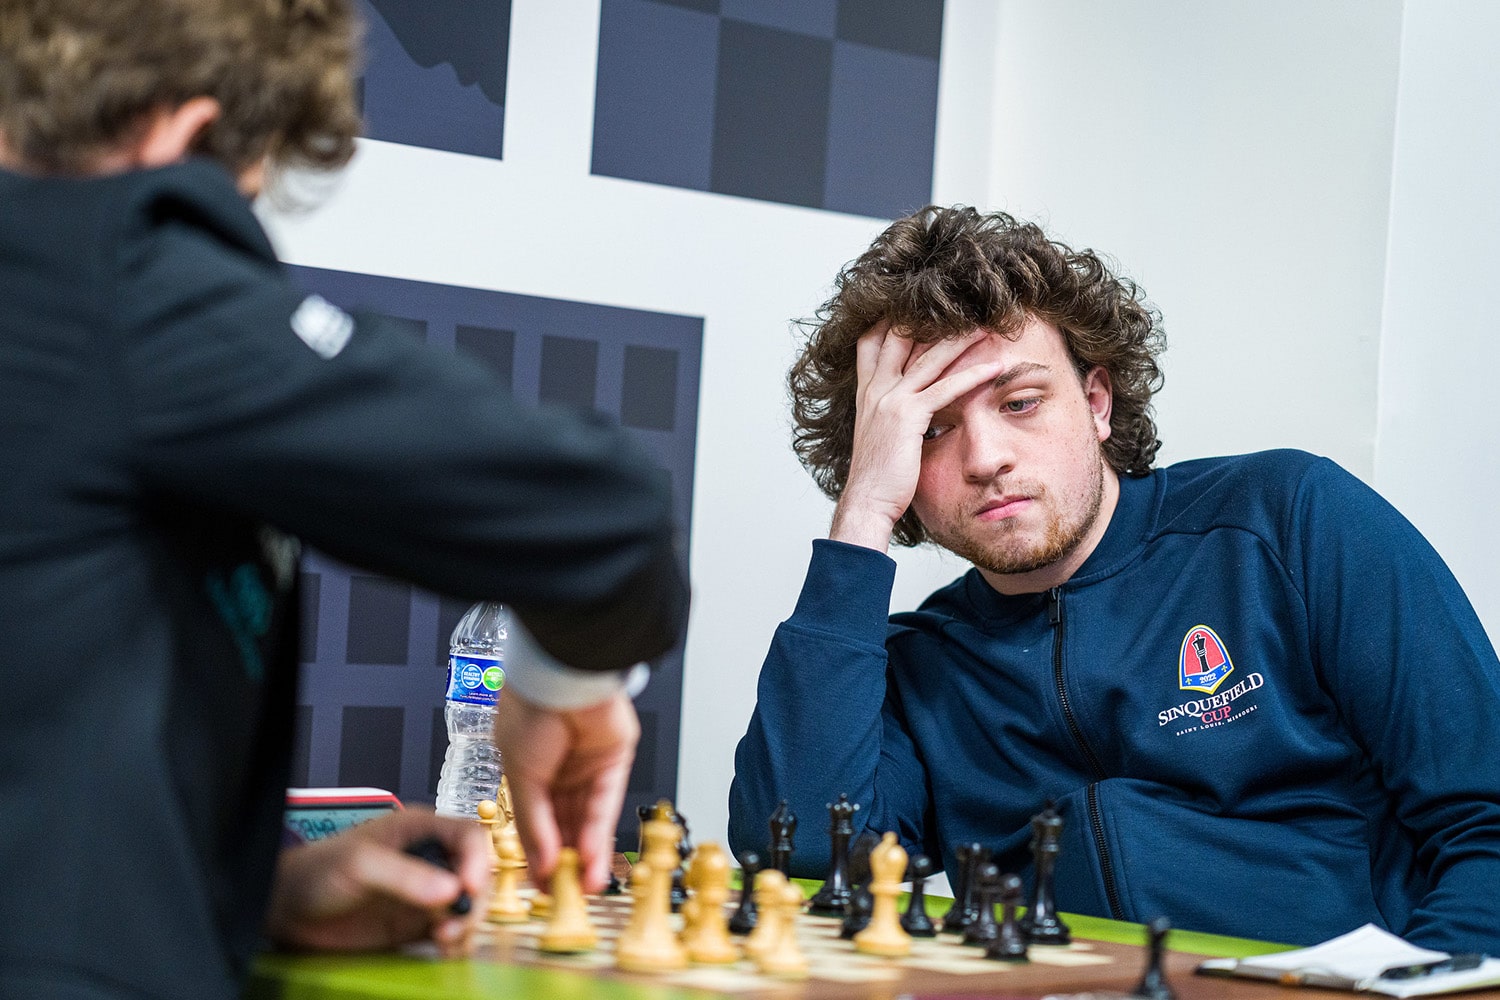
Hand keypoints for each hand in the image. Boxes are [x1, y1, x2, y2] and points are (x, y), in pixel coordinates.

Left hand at [263, 807, 488, 956]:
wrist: (288, 910)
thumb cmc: (317, 871)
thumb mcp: (361, 864)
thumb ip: (405, 875)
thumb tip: (452, 890)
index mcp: (419, 830)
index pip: (467, 836)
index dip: (477, 860)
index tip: (470, 887)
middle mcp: (428, 859)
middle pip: (475, 873)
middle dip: (474, 898)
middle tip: (458, 921)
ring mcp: (424, 893)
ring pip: (467, 905)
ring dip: (466, 922)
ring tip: (447, 938)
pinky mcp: (415, 924)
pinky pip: (449, 931)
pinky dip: (454, 941)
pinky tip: (443, 946)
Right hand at [493, 688, 637, 894]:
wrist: (558, 676)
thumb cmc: (528, 711)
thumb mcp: (520, 776)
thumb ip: (533, 823)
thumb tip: (539, 864)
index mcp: (529, 768)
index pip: (536, 820)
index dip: (539, 852)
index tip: (539, 884)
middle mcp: (560, 769)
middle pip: (564, 823)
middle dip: (565, 859)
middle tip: (564, 892)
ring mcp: (587, 766)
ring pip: (587, 819)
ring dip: (586, 854)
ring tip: (583, 887)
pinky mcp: (614, 761)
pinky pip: (605, 804)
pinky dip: (599, 833)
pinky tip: (592, 860)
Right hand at [830, 323, 1004, 549]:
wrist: (867, 501)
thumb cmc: (877, 476)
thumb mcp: (880, 435)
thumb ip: (890, 414)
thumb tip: (912, 411)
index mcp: (867, 391)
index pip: (873, 340)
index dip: (892, 318)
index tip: (916, 304)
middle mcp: (876, 388)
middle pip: (903, 336)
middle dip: (931, 317)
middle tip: (961, 303)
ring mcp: (890, 399)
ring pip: (930, 357)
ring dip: (961, 339)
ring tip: (987, 326)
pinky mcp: (908, 416)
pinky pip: (945, 388)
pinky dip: (972, 376)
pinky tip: (994, 368)